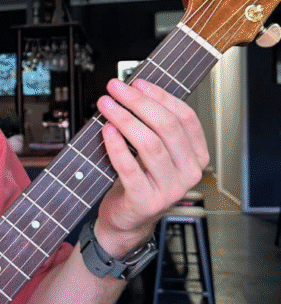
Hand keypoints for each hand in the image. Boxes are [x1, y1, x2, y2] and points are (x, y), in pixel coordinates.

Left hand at [95, 77, 208, 255]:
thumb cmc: (139, 181)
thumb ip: (153, 127)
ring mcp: (170, 189)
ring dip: (125, 119)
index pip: (185, 118)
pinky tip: (106, 129)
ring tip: (106, 105)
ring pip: (149, 144)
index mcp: (196, 157)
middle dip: (138, 102)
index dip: (161, 96)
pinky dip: (116, 145)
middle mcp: (189, 173)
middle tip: (115, 89)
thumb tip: (134, 90)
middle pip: (167, 127)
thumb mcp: (153, 153)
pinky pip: (130, 167)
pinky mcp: (146, 201)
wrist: (126, 220)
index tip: (138, 82)